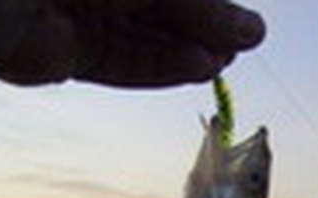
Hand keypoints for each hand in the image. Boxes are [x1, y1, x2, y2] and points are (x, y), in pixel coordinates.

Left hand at [0, 0, 265, 86]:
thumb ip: (200, 6)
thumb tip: (253, 32)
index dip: (209, 1)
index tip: (244, 20)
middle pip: (160, 6)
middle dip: (202, 25)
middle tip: (241, 45)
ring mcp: (75, 11)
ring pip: (142, 36)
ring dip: (186, 51)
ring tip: (222, 63)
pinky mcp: (65, 52)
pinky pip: (121, 61)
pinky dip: (159, 68)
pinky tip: (196, 70)